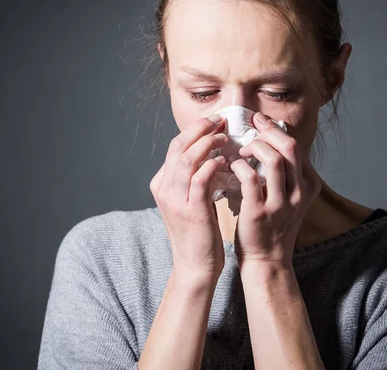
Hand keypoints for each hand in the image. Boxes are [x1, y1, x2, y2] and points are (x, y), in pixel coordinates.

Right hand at [150, 114, 229, 278]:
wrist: (195, 265)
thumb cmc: (198, 232)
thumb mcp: (190, 200)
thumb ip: (194, 178)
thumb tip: (211, 154)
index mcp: (162, 183)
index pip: (176, 146)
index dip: (195, 130)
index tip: (215, 122)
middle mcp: (164, 188)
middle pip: (178, 146)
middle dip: (200, 128)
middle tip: (221, 120)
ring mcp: (175, 199)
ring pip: (187, 158)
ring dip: (208, 143)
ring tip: (225, 137)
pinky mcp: (190, 210)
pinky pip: (200, 178)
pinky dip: (212, 165)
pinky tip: (224, 161)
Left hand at [229, 112, 320, 267]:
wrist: (267, 259)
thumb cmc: (273, 223)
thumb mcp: (290, 197)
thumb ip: (286, 172)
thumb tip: (270, 138)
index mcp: (309, 184)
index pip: (295, 145)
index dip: (275, 128)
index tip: (258, 121)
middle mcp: (299, 192)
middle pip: (289, 146)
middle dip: (267, 131)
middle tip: (249, 128)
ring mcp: (281, 203)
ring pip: (274, 159)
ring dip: (254, 147)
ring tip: (242, 150)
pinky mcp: (260, 212)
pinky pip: (251, 179)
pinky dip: (240, 166)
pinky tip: (233, 166)